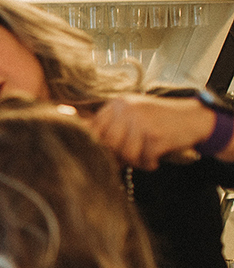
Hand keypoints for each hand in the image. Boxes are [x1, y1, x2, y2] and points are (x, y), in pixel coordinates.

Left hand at [87, 94, 215, 170]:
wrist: (194, 117)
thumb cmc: (158, 120)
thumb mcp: (131, 115)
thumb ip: (106, 125)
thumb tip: (73, 133)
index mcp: (117, 104)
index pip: (93, 131)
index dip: (98, 147)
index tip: (107, 154)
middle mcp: (127, 109)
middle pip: (108, 145)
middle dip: (118, 157)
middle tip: (131, 157)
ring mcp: (142, 121)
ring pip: (126, 154)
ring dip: (136, 161)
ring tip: (145, 156)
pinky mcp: (156, 135)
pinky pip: (144, 159)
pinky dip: (150, 163)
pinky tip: (156, 157)